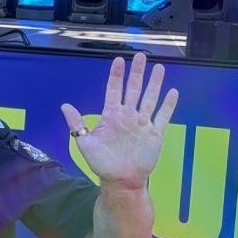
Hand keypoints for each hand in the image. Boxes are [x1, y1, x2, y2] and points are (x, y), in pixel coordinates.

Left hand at [61, 52, 177, 190]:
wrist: (121, 181)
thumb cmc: (102, 164)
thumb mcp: (86, 143)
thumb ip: (77, 124)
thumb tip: (65, 106)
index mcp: (111, 116)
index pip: (114, 90)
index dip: (116, 75)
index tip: (118, 60)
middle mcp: (128, 116)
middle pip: (134, 89)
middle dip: (137, 73)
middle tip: (140, 56)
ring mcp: (142, 124)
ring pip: (150, 98)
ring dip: (154, 83)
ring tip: (159, 68)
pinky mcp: (155, 134)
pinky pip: (163, 117)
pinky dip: (168, 105)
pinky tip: (172, 92)